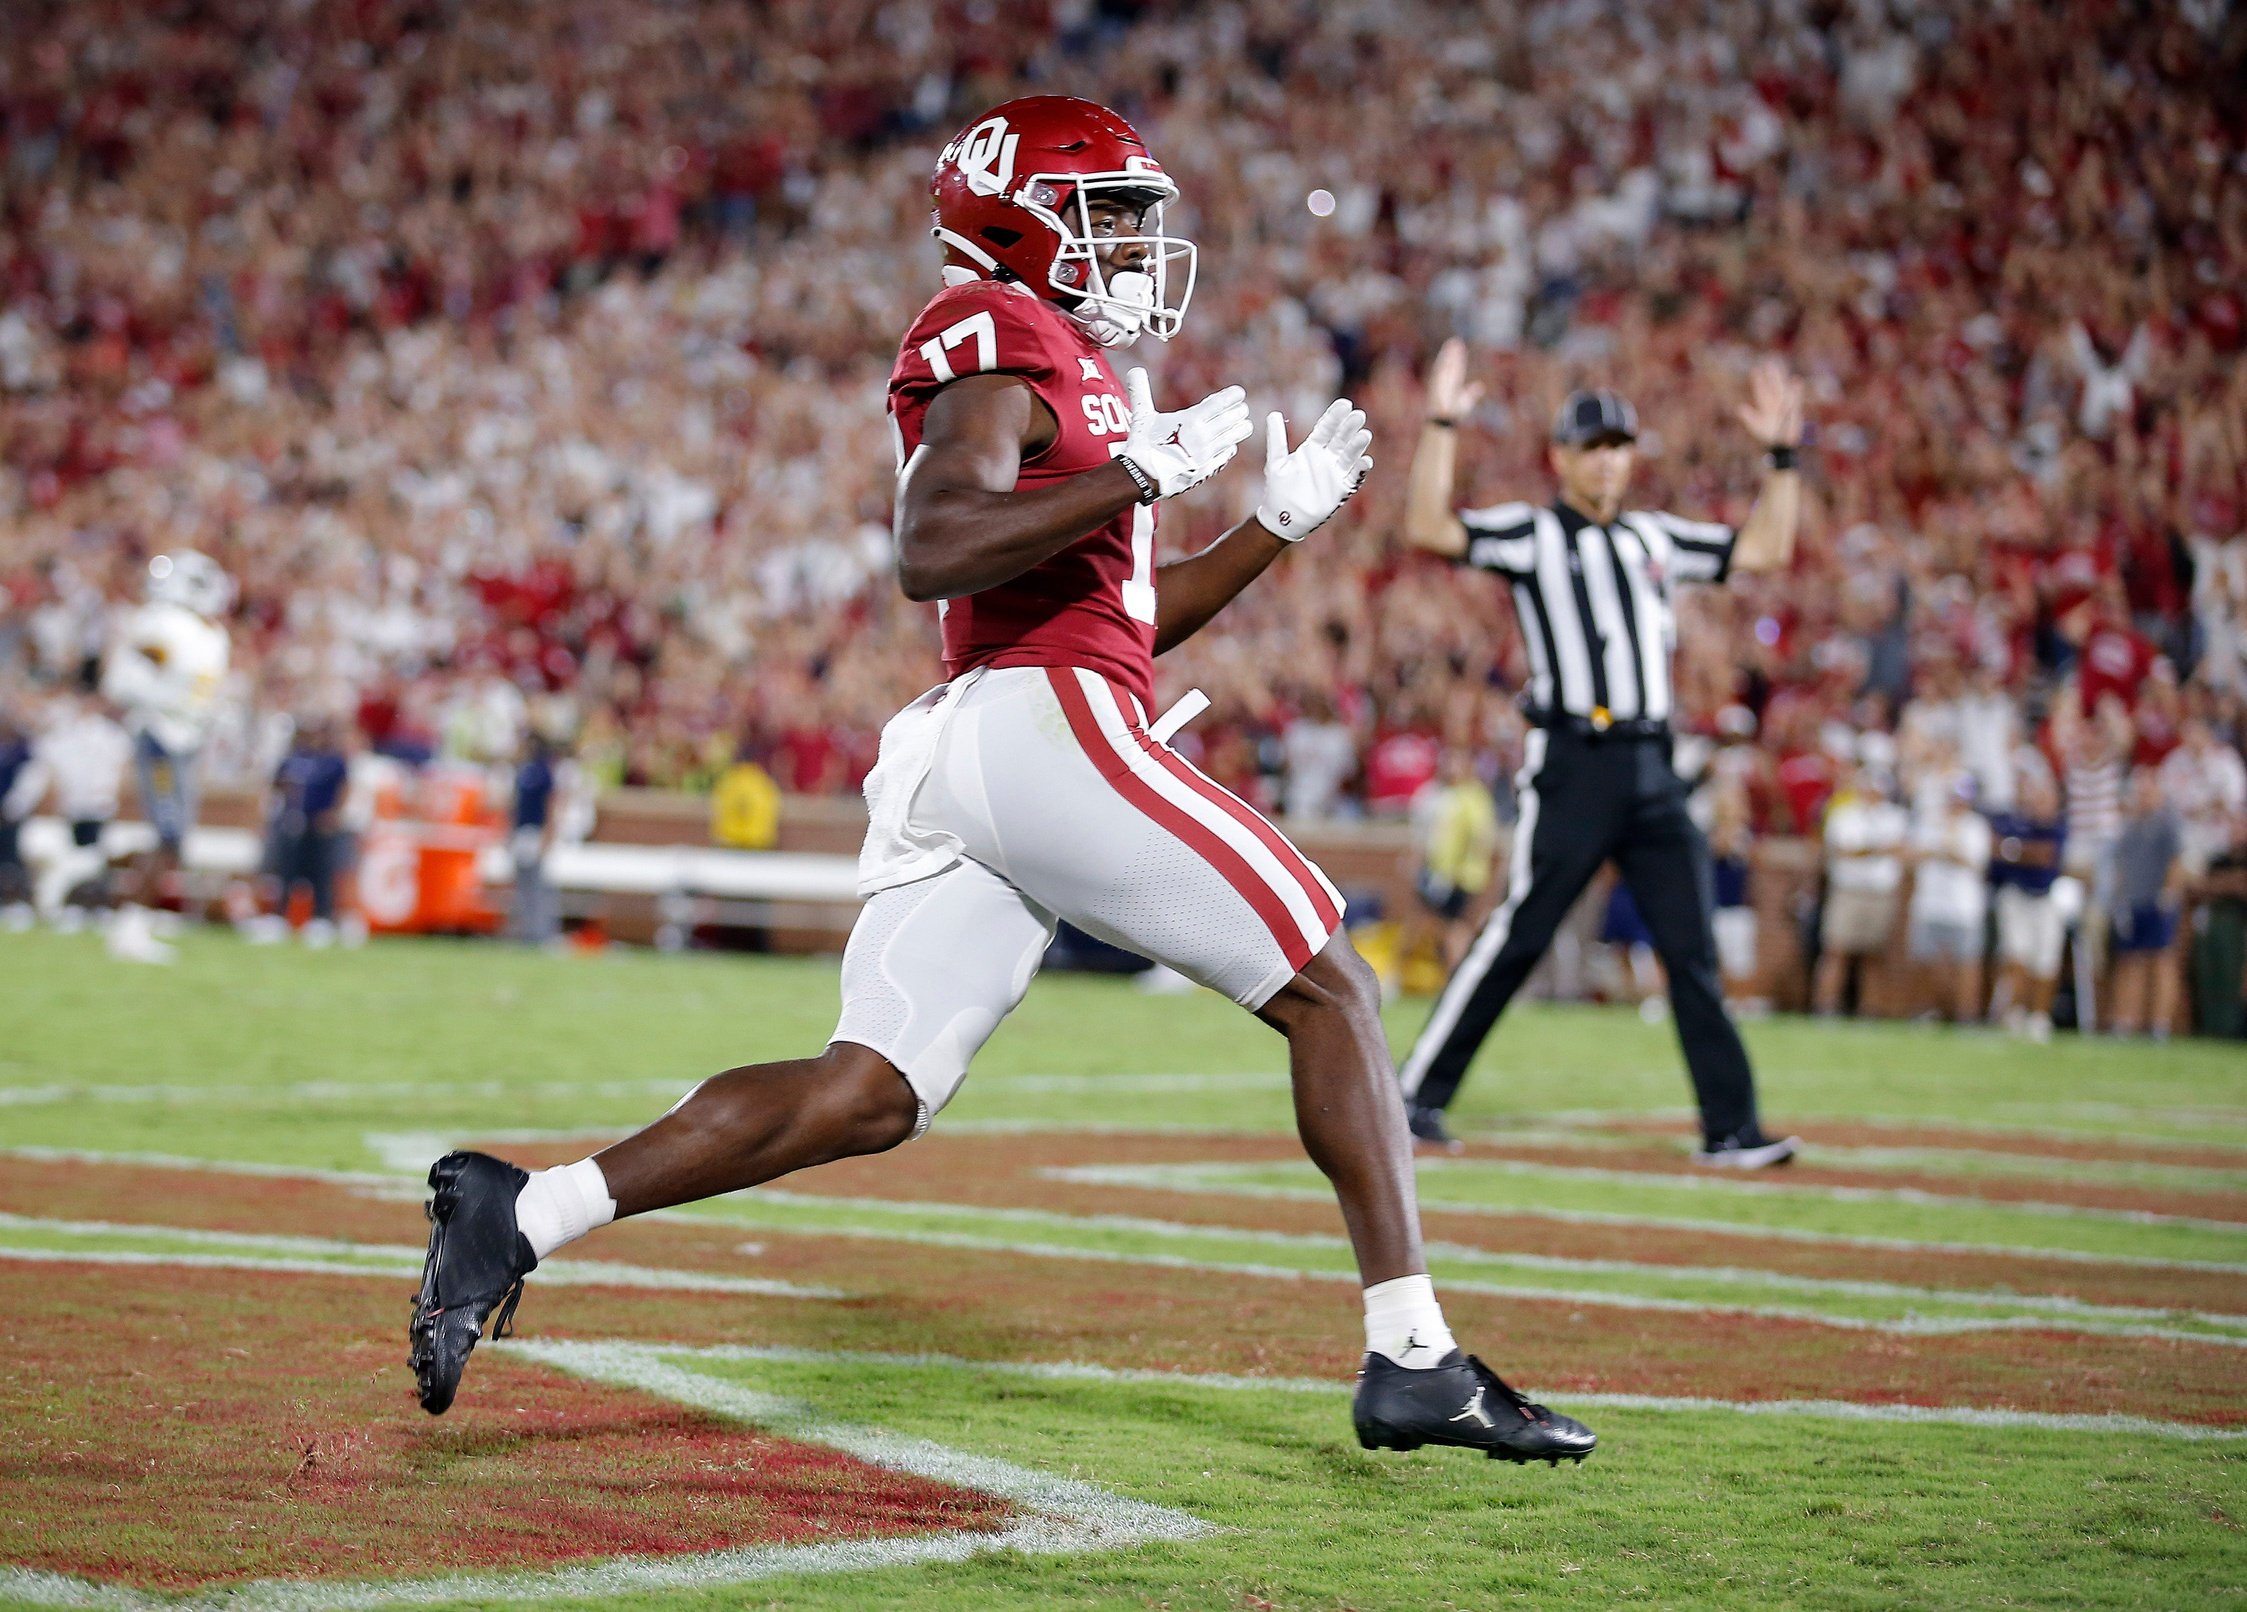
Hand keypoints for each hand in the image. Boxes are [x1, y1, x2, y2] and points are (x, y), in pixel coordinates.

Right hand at [1119, 369, 1252, 499]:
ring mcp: (1206, 455)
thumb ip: (1141, 391)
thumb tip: (1134, 370)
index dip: (1232, 397)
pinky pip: (1223, 458)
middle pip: (1230, 420)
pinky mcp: (1205, 471)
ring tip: (1246, 425)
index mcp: (1191, 420)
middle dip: (1238, 413)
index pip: (1219, 403)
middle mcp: (1203, 437)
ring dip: (1240, 430)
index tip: (1239, 393)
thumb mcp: (1142, 416)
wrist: (1140, 478)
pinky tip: (1231, 447)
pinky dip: (1228, 450)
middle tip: (1242, 409)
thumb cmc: (1142, 445)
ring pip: (1231, 439)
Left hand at [1256, 398, 1372, 540]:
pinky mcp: (1341, 489)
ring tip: (1364, 435)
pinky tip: (1365, 461)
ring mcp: (1335, 473)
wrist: (1283, 518)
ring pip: (1349, 455)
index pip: (1326, 428)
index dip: (1335, 416)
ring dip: (1357, 446)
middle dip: (1349, 427)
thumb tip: (1273, 413)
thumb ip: (1276, 439)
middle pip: (1341, 438)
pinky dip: (1360, 470)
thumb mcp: (1276, 462)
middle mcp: (1326, 458)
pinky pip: (1354, 477)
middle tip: (1358, 415)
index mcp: (1312, 449)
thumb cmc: (1278, 490)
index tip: (1345, 404)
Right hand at [1425, 338, 1483, 423]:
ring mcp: (1440, 381)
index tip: (1461, 348)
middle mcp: (1446, 381)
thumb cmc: (1453, 413)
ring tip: (1452, 342)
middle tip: (1456, 341)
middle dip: (1453, 353)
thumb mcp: (1466, 401)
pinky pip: (1440, 367)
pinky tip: (1446, 351)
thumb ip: (1472, 393)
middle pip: (1450, 364)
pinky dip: (1443, 359)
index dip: (1459, 358)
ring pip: (1445, 363)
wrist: (1444, 418)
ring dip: (1448, 353)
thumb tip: (1480, 386)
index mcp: (1452, 385)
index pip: (1457, 368)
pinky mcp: (1436, 381)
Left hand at [1738, 358, 1803, 448]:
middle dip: (1770, 375)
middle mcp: (1773, 404)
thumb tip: (1739, 408)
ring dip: (1781, 378)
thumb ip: (1749, 417)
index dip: (1758, 381)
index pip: (1761, 390)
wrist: (1780, 445)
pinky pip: (1795, 397)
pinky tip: (1796, 380)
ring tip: (1780, 366)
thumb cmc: (1766, 437)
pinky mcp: (1794, 409)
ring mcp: (1784, 405)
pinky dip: (1796, 390)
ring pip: (1782, 389)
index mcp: (1764, 407)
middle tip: (1768, 362)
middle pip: (1772, 386)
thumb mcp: (1756, 427)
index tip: (1755, 370)